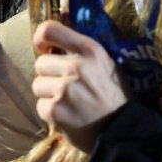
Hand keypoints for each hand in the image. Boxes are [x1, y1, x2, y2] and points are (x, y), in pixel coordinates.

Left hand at [31, 20, 128, 150]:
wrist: (123, 132)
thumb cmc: (114, 96)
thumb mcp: (105, 63)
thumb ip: (81, 49)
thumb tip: (56, 30)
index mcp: (90, 50)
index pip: (49, 29)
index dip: (41, 38)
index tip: (44, 48)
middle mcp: (76, 66)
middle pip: (40, 63)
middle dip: (50, 74)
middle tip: (68, 87)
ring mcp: (64, 89)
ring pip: (37, 85)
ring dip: (48, 94)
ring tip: (69, 102)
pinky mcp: (55, 110)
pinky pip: (40, 106)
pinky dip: (51, 113)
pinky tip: (68, 116)